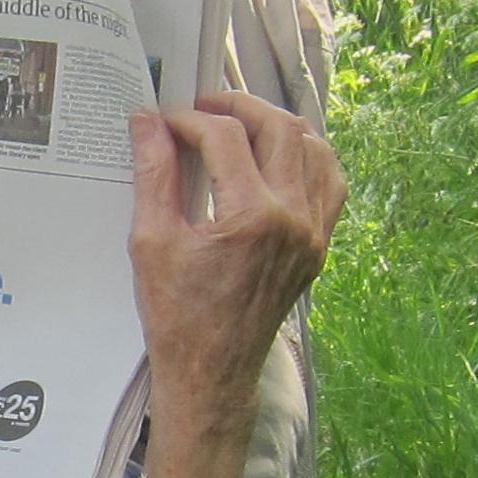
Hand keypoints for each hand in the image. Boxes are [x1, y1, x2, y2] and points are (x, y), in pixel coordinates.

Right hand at [126, 92, 344, 439]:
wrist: (212, 371)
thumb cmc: (176, 314)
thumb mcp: (151, 240)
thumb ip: (154, 173)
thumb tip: (147, 121)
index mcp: (251, 217)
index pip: (225, 137)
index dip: (189, 119)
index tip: (163, 122)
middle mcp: (293, 219)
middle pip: (278, 127)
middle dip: (237, 106)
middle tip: (202, 107)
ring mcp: (314, 232)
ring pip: (313, 147)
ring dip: (276, 126)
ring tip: (239, 126)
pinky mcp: (319, 244)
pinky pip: (330, 181)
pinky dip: (307, 156)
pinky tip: (277, 156)